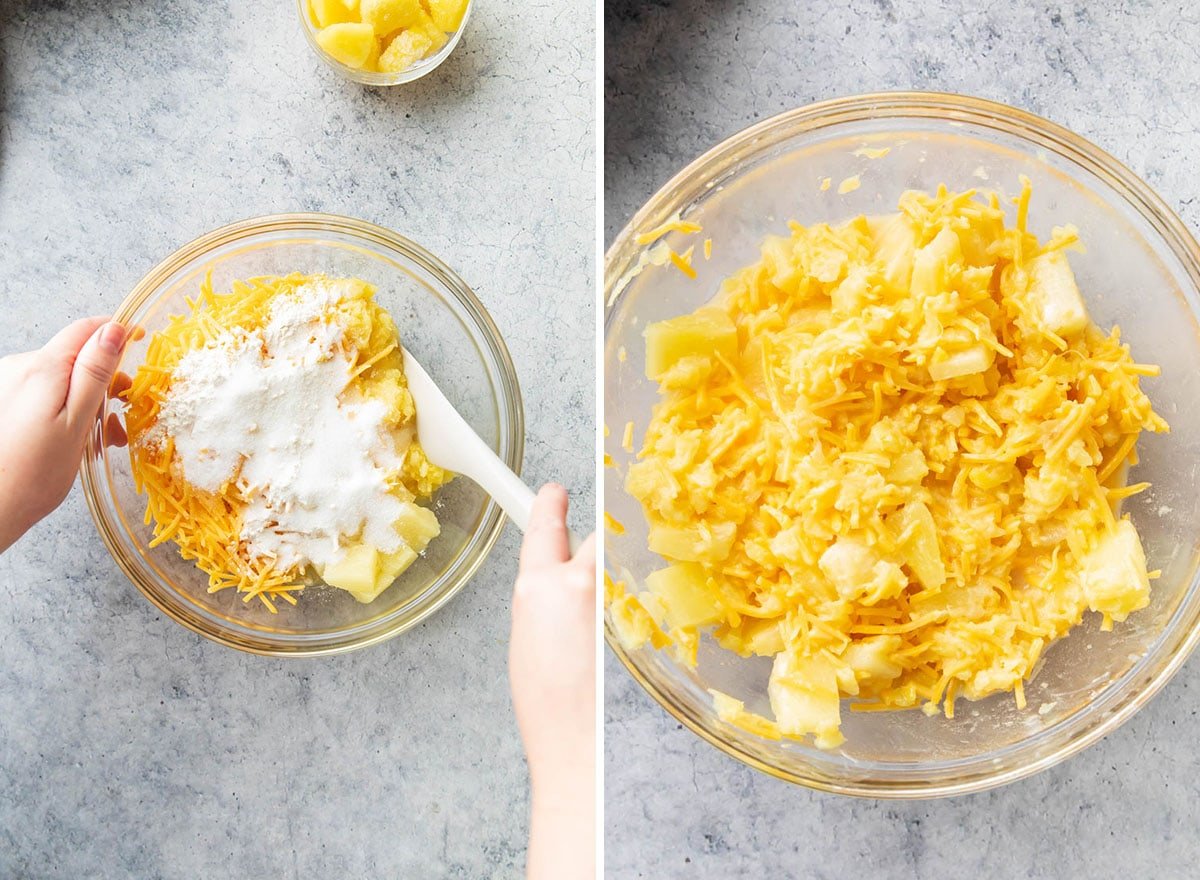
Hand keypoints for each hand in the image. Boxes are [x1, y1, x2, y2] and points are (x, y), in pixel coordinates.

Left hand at [0, 318, 129, 551]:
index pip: (85, 330)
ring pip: (61, 377)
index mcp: (42, 368)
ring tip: (101, 439)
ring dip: (86, 399)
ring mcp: (7, 383)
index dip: (116, 332)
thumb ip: (94, 372)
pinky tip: (75, 436)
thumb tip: (114, 330)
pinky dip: (65, 408)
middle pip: (74, 356)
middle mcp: (19, 367)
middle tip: (124, 416)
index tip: (142, 339)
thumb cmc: (35, 474)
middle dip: (104, 380)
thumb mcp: (76, 421)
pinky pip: (43, 392)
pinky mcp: (3, 400)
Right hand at [510, 484, 596, 879]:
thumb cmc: (543, 697)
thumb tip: (554, 579)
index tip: (554, 491)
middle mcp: (576, 583)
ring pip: (608, 567)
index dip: (550, 503)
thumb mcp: (525, 631)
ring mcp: (608, 600)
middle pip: (591, 538)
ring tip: (587, 618)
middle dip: (585, 548)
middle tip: (577, 574)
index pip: (547, 525)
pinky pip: (620, 595)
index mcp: (538, 585)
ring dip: (600, 579)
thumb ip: (540, 594)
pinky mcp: (630, 619)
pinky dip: (611, 605)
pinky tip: (601, 636)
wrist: (574, 736)